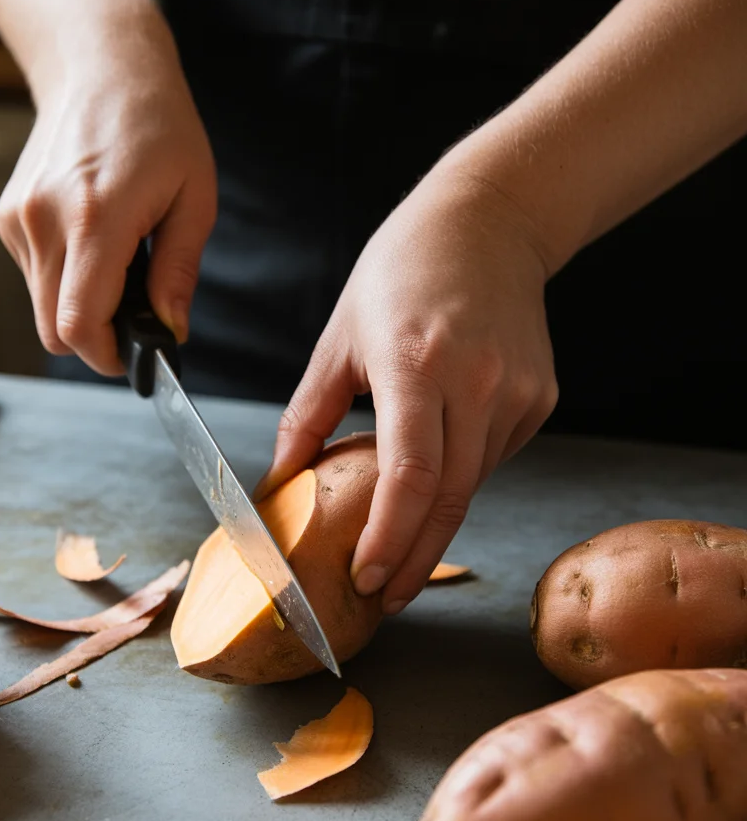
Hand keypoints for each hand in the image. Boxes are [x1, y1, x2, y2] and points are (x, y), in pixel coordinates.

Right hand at [0, 5, 216, 374]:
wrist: (101, 66)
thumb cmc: (158, 126)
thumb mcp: (194, 199)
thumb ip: (179, 273)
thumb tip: (171, 330)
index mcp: (95, 218)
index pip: (79, 324)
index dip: (108, 356)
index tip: (135, 356)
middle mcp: (44, 221)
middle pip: (54, 330)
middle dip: (97, 340)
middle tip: (135, 318)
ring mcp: (19, 219)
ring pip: (42, 309)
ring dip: (81, 308)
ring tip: (119, 264)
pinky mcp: (8, 218)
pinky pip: (35, 279)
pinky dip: (65, 280)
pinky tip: (93, 242)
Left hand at [257, 161, 558, 612]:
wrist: (491, 222)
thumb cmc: (402, 271)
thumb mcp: (340, 337)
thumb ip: (308, 414)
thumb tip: (281, 480)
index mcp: (418, 365)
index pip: (410, 476)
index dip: (390, 538)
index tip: (367, 580)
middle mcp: (478, 382)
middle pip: (448, 500)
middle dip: (415, 560)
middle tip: (385, 598)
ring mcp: (518, 392)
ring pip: (472, 484)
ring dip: (433, 520)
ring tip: (398, 539)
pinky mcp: (541, 399)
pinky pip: (493, 458)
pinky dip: (460, 475)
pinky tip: (440, 461)